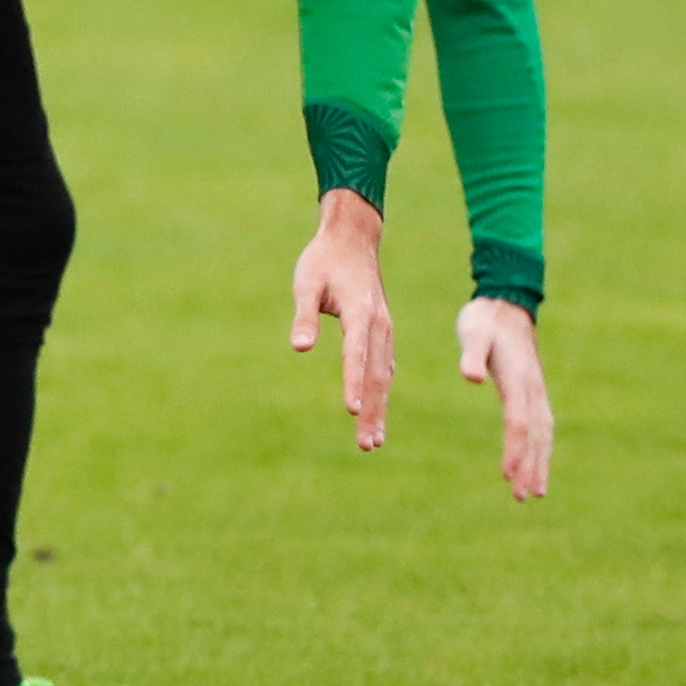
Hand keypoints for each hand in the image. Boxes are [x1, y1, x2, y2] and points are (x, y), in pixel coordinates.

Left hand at [289, 187, 392, 450]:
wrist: (352, 240)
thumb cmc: (323, 261)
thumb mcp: (306, 283)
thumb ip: (304, 315)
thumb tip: (300, 347)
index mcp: (359, 312)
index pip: (356, 354)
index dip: (353, 382)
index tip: (351, 410)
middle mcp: (379, 325)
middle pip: (376, 374)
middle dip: (372, 410)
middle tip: (367, 444)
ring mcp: (385, 330)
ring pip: (384, 375)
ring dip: (379, 408)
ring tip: (373, 440)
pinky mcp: (383, 332)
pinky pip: (385, 367)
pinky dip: (381, 391)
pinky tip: (377, 412)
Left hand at [458, 297, 552, 498]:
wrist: (506, 304)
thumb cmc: (484, 319)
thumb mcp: (473, 331)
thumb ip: (472, 354)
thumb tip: (470, 376)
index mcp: (518, 379)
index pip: (518, 421)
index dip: (515, 449)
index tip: (508, 475)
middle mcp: (532, 389)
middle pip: (535, 435)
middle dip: (530, 467)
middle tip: (522, 497)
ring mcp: (536, 391)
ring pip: (543, 434)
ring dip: (539, 463)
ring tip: (535, 493)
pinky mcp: (533, 392)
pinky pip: (541, 427)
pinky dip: (541, 449)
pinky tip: (536, 466)